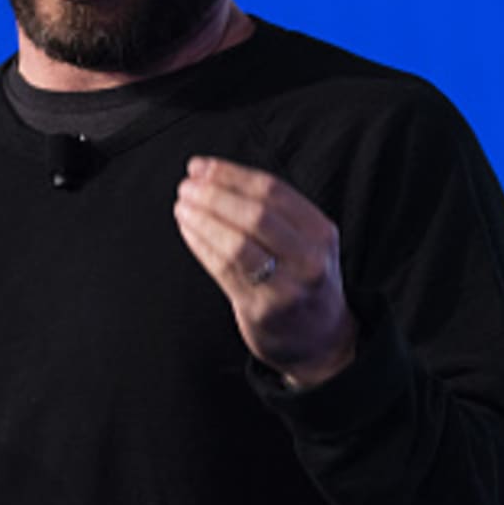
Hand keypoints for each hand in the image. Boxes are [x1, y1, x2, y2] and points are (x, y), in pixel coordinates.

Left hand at [174, 156, 358, 388]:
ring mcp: (287, 287)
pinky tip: (188, 231)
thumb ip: (271, 209)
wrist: (320, 338)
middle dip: (214, 195)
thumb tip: (209, 173)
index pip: (272, 190)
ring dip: (202, 220)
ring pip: (236, 244)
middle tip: (186, 187)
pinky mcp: (262, 310)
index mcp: (320, 232)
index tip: (200, 166)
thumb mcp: (306, 239)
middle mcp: (309, 259)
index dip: (230, 175)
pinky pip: (224, 271)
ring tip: (182, 206)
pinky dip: (201, 246)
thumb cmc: (302, 276)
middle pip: (255, 215)